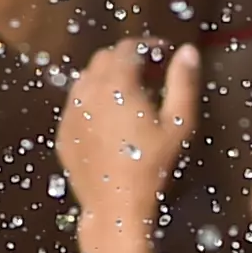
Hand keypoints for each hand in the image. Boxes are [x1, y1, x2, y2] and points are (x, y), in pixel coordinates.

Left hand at [57, 40, 199, 228]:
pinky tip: (110, 120)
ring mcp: (71, 113)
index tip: (164, 54)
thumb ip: (183, 83)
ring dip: (107, 78)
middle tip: (150, 74)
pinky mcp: (64, 134)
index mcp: (117, 84)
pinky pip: (76, 105)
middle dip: (127, 59)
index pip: (129, 47)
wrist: (116, 208)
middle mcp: (88, 91)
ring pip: (87, 80)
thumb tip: (187, 51)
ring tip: (130, 95)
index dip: (148, 45)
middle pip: (104, 58)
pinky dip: (92, 101)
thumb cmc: (153, 166)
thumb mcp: (179, 124)